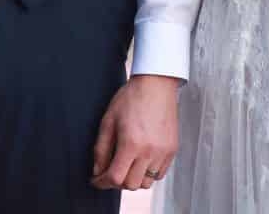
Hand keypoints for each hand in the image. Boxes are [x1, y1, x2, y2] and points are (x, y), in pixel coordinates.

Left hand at [91, 74, 180, 190]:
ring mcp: (163, 152)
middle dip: (117, 181)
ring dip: (134, 178)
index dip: (102, 182)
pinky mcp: (172, 150)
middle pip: (131, 185)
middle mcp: (149, 151)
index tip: (96, 179)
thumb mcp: (108, 120)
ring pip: (146, 182)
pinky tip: (142, 159)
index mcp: (131, 144)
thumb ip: (101, 149)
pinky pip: (160, 174)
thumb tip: (98, 171)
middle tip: (111, 169)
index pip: (115, 178)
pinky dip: (148, 173)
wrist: (156, 84)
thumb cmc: (131, 98)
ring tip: (128, 164)